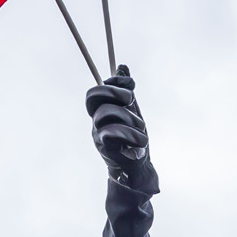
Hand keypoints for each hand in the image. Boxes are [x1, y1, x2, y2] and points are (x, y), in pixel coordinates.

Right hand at [84, 66, 159, 194]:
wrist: (139, 169)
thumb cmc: (134, 140)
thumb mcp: (132, 111)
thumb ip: (125, 91)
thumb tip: (122, 67)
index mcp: (102, 112)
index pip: (96, 90)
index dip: (112, 81)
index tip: (132, 83)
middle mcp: (96, 122)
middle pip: (93, 96)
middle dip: (114, 91)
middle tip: (131, 99)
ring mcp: (98, 135)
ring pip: (106, 112)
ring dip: (129, 117)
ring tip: (143, 131)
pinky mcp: (105, 148)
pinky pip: (109, 132)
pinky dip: (128, 133)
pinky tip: (141, 141)